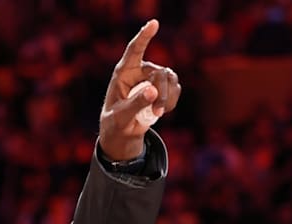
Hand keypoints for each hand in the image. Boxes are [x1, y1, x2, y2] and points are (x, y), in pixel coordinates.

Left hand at [99, 19, 180, 160]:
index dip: (144, 36)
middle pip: (159, 73)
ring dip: (168, 98)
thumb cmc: (116, 121)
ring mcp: (153, 77)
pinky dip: (171, 102)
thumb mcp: (121, 115)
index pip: (134, 50)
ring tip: (158, 114)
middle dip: (162, 93)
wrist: (122, 130)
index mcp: (123, 72)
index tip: (154, 23)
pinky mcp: (163, 86)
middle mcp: (139, 70)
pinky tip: (162, 111)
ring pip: (170, 80)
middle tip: (159, 112)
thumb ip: (135, 104)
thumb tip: (154, 92)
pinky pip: (175, 89)